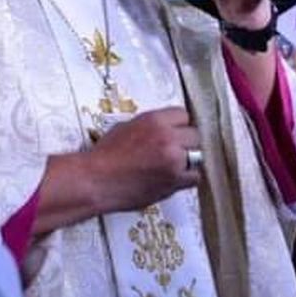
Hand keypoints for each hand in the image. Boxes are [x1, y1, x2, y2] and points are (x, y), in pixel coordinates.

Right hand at [80, 107, 203, 213]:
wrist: (97, 180)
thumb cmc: (105, 156)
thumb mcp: (126, 127)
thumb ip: (151, 126)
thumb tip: (165, 129)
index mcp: (154, 120)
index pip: (183, 115)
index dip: (179, 125)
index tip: (177, 131)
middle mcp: (167, 138)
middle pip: (194, 136)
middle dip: (186, 142)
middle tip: (177, 150)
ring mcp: (173, 160)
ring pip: (198, 157)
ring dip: (189, 161)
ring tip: (176, 165)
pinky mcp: (174, 181)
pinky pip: (194, 178)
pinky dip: (187, 178)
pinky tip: (175, 178)